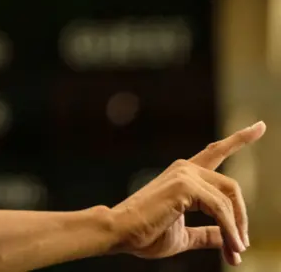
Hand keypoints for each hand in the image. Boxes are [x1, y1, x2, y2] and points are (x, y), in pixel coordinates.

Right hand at [110, 122, 265, 265]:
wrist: (120, 232)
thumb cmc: (145, 234)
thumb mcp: (183, 236)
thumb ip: (205, 234)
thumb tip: (225, 239)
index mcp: (183, 175)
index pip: (216, 152)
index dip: (240, 138)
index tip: (260, 126)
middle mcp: (185, 168)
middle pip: (231, 187)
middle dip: (242, 219)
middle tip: (240, 248)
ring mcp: (185, 174)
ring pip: (229, 199)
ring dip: (236, 230)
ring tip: (235, 254)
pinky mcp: (184, 186)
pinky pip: (220, 209)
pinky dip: (229, 231)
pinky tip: (230, 248)